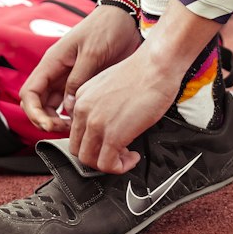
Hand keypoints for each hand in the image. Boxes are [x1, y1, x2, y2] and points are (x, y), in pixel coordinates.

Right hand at [20, 6, 140, 133]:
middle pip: (38, 103)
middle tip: (65, 129)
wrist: (124, 17)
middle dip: (46, 120)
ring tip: (75, 127)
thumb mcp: (92, 53)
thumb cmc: (106, 26)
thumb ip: (78, 80)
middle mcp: (57, 70)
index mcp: (53, 61)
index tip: (49, 125)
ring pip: (53, 105)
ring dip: (59, 119)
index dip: (34, 112)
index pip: (30, 92)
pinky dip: (72, 114)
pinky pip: (70, 102)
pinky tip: (83, 119)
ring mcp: (69, 76)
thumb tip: (68, 106)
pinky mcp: (83, 80)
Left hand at [68, 46, 179, 173]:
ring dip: (108, 164)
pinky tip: (132, 157)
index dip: (92, 141)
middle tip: (116, 153)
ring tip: (126, 155)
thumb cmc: (142, 71)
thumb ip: (100, 104)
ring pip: (89, 161)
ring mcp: (96, 123)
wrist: (156, 65)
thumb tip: (108, 122)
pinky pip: (107, 165)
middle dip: (97, 156)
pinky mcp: (113, 135)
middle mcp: (84, 110)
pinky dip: (120, 167)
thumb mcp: (109, 85)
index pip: (76, 132)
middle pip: (78, 149)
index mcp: (81, 97)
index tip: (107, 142)